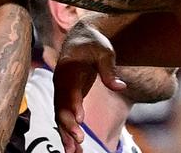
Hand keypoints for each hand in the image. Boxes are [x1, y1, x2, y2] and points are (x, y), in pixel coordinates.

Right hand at [52, 18, 124, 152]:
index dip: (72, 104)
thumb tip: (120, 86)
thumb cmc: (93, 44)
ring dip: (65, 134)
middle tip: (79, 140)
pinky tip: (74, 148)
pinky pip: (64, 117)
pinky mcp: (65, 98)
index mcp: (68, 69)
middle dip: (67, 124)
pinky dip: (67, 133)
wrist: (80, 38)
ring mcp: (61, 91)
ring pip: (60, 115)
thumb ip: (109, 69)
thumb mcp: (104, 52)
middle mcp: (60, 82)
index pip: (69, 89)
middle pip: (61, 106)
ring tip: (73, 152)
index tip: (78, 119)